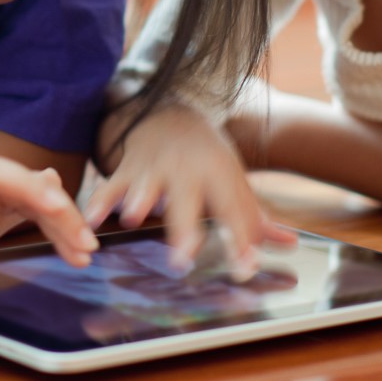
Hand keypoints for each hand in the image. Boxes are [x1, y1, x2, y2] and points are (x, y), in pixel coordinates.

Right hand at [86, 100, 292, 274]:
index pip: (233, 211)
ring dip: (137, 201)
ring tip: (131, 218)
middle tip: (182, 259)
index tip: (246, 268)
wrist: (171, 112)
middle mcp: (187, 172)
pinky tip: (92, 220)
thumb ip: (255, 217)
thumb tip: (289, 244)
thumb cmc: (207, 158)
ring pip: (145, 187)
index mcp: (219, 176)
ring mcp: (154, 169)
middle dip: (183, 229)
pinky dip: (99, 202)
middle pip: (186, 202)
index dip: (241, 241)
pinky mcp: (126, 170)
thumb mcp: (233, 180)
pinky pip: (110, 186)